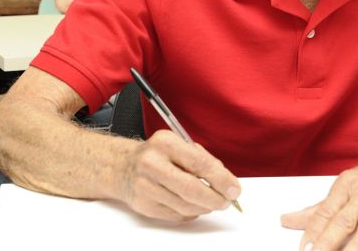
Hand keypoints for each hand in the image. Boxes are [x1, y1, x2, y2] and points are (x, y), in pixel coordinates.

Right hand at [123, 130, 240, 220]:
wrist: (124, 166)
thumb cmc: (159, 155)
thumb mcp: (180, 145)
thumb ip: (203, 160)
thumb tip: (226, 182)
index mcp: (165, 142)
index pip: (199, 163)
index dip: (220, 179)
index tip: (234, 189)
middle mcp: (151, 163)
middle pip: (191, 188)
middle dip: (215, 198)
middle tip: (226, 201)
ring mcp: (145, 185)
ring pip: (184, 205)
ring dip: (205, 207)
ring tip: (212, 202)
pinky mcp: (142, 204)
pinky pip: (175, 214)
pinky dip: (190, 212)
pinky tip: (194, 205)